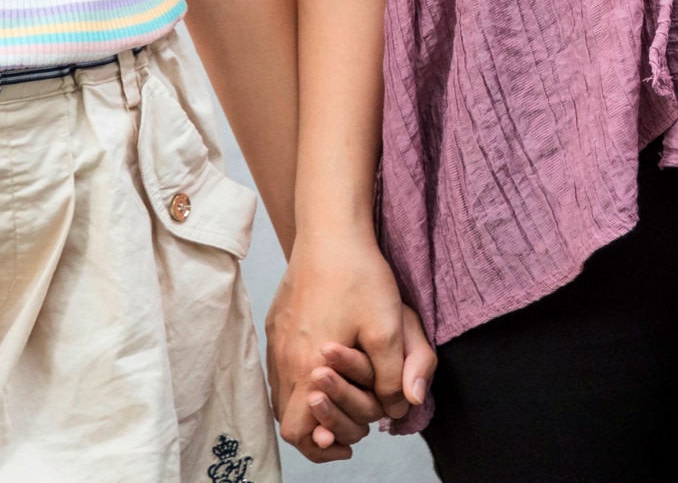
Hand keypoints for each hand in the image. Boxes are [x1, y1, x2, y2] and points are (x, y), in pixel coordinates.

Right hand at [267, 232, 436, 461]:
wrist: (330, 232)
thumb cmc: (359, 276)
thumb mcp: (389, 326)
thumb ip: (396, 373)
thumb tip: (401, 408)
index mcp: (307, 367)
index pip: (299, 430)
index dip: (321, 446)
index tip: (346, 444)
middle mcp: (284, 360)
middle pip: (287, 419)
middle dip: (317, 429)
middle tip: (347, 428)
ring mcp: (276, 343)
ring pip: (282, 395)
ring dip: (308, 407)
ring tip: (339, 403)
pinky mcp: (276, 326)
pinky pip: (281, 370)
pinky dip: (300, 383)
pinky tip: (325, 372)